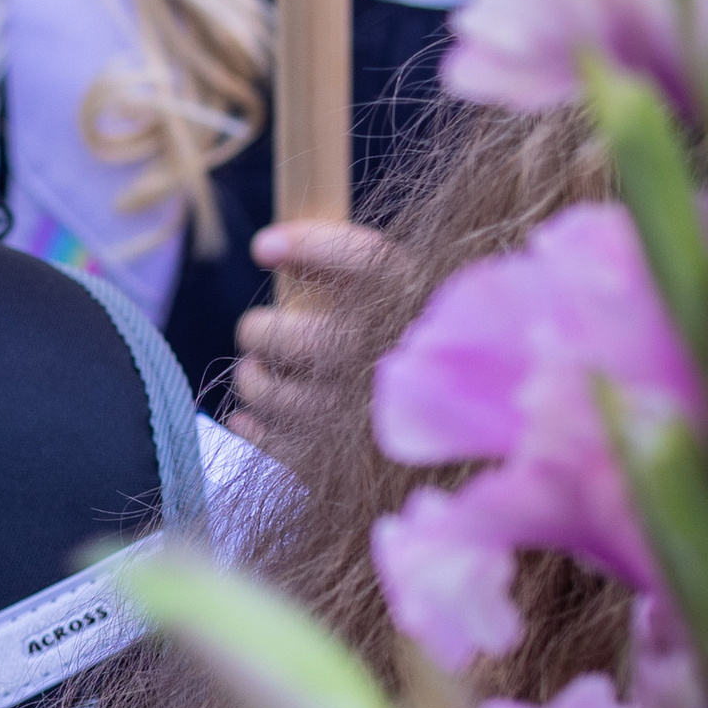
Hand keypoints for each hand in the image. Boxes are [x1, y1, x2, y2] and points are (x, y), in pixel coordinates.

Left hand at [233, 218, 393, 452]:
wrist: (454, 430)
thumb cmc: (405, 353)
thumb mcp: (397, 299)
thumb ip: (347, 266)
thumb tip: (267, 248)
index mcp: (415, 311)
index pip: (362, 258)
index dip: (309, 245)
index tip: (262, 248)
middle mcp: (390, 360)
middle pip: (292, 338)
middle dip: (259, 331)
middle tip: (256, 330)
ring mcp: (362, 416)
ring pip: (272, 392)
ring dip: (254, 379)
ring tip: (259, 372)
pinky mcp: (338, 462)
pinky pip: (272, 441)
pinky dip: (252, 427)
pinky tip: (253, 416)